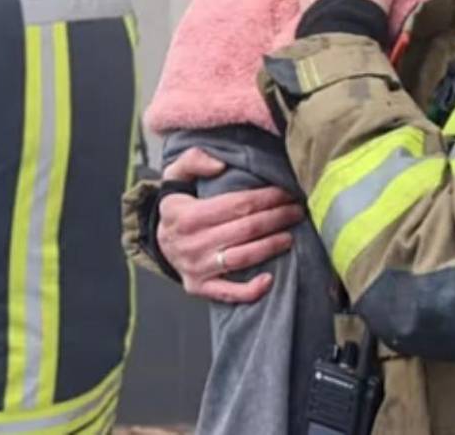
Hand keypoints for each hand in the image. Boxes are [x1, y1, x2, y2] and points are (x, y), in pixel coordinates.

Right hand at [156, 148, 304, 302]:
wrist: (158, 240)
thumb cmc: (176, 205)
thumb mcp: (175, 175)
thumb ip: (193, 160)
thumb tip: (220, 165)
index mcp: (187, 215)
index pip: (237, 204)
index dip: (266, 198)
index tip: (286, 191)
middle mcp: (192, 243)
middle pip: (246, 230)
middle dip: (277, 218)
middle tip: (296, 210)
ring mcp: (196, 268)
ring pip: (243, 257)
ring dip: (272, 246)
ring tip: (291, 235)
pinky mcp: (199, 287)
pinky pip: (228, 293)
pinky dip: (250, 290)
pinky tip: (270, 279)